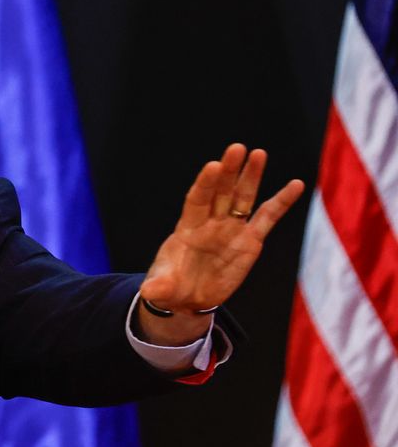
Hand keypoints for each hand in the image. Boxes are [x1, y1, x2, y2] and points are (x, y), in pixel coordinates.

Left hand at [137, 144, 304, 345]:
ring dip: (251, 177)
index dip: (204, 184)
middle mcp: (210, 223)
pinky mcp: (250, 241)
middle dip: (229, 171)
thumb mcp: (161, 288)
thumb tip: (150, 292)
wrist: (188, 298)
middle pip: (221, 192)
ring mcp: (231, 230)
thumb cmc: (171, 287)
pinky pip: (267, 218)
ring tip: (259, 153)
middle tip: (237, 148)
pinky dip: (281, 201)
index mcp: (187, 229)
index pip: (197, 200)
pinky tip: (296, 184)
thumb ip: (158, 287)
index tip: (213, 165)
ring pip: (243, 198)